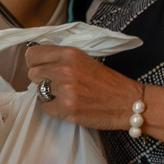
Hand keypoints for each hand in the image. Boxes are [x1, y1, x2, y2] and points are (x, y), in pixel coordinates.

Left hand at [25, 45, 140, 129]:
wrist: (130, 103)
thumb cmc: (111, 83)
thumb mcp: (87, 61)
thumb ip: (64, 59)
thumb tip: (40, 62)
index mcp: (70, 54)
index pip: (33, 54)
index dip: (35, 62)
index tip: (42, 68)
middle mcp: (65, 70)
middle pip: (33, 74)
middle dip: (43, 80)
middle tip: (58, 84)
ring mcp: (65, 90)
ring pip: (39, 92)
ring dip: (49, 95)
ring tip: (67, 96)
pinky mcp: (67, 108)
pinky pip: (46, 108)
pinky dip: (55, 108)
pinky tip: (70, 106)